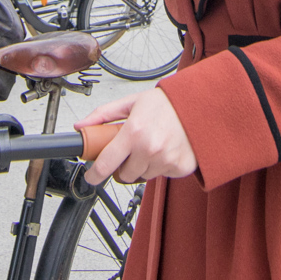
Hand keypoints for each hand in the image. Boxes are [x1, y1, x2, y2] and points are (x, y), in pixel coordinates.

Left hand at [78, 88, 195, 185]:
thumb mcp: (131, 103)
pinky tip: (166, 149)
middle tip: (132, 150)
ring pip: (143, 176)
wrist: (198, 104)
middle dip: (124, 165)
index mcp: (134, 132)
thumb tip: (81, 126)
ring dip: (143, 166)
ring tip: (152, 145)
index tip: (91, 177)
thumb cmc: (166, 103)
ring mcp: (166, 160)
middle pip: (124, 175)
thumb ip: (103, 115)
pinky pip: (162, 175)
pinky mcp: (180, 167)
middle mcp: (149, 148)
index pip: (106, 164)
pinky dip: (161, 166)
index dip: (94, 175)